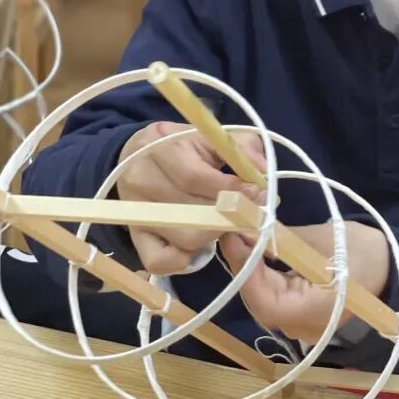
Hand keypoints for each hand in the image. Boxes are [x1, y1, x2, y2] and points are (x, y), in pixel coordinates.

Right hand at [117, 121, 264, 274]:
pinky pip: (159, 261)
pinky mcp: (135, 235)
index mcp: (160, 147)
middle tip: (249, 214)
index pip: (195, 178)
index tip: (256, 193)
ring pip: (184, 238)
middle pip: (192, 213)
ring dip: (214, 236)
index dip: (231, 190)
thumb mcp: (212, 137)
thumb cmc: (183, 145)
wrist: (138, 153)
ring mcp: (135, 211)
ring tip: (226, 223)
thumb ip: (242, 150)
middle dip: (230, 217)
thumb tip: (264, 173)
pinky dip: (184, 259)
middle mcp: (142, 179)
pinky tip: (198, 244)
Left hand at [219, 220, 390, 344]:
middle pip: (258, 300)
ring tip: (244, 234)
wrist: (391, 270)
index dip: (245, 269)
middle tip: (234, 228)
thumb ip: (283, 239)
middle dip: (243, 265)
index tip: (234, 235)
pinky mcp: (299, 316)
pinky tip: (258, 252)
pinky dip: (263, 276)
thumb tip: (246, 226)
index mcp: (314, 312)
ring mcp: (300, 325)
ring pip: (262, 300)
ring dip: (250, 269)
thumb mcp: (322, 240)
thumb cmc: (362, 252)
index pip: (265, 299)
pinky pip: (273, 298)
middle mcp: (303, 326)